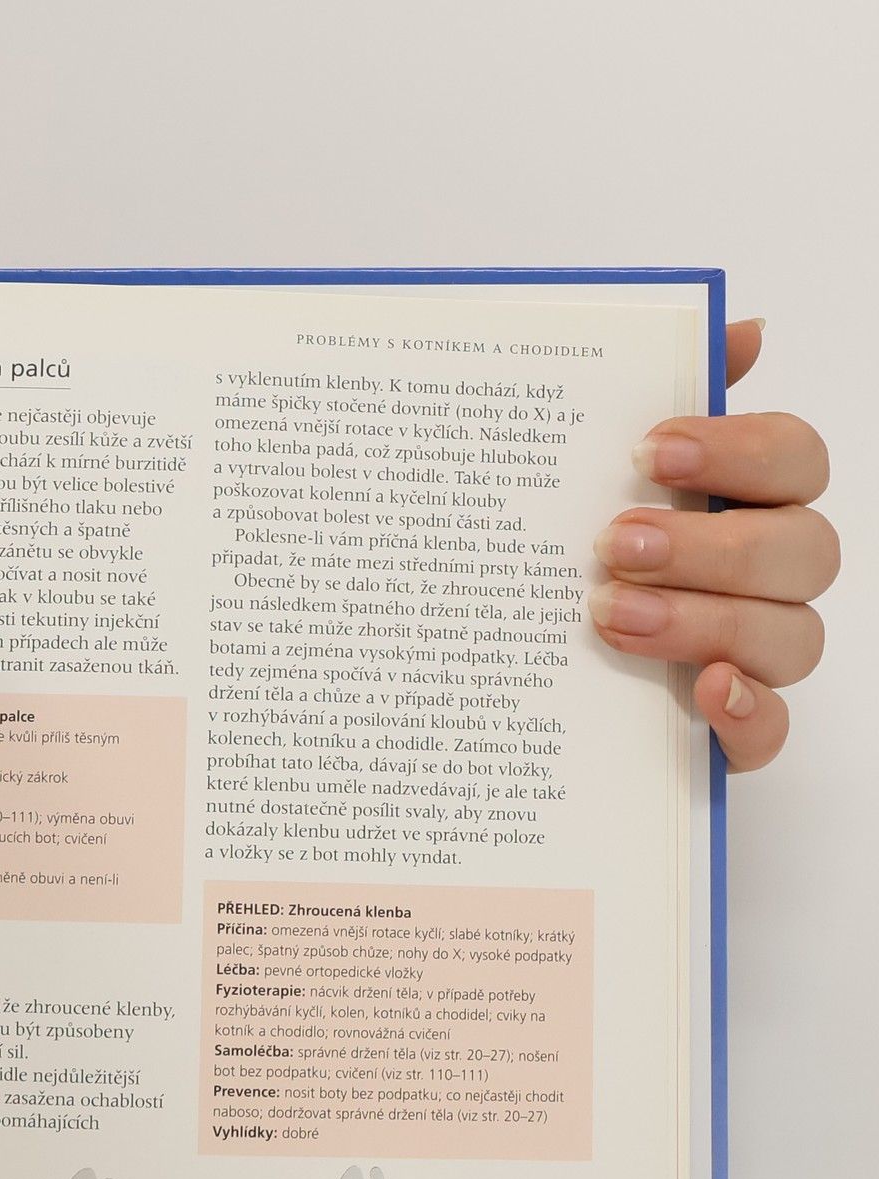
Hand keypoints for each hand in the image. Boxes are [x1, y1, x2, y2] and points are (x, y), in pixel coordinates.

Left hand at [590, 318, 834, 769]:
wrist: (498, 674)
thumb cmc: (561, 555)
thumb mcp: (575, 472)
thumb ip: (644, 395)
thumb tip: (737, 327)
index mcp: (746, 501)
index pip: (794, 457)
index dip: (739, 449)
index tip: (650, 450)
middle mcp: (768, 575)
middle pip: (799, 548)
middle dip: (709, 544)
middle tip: (613, 544)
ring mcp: (758, 655)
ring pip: (791, 635)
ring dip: (707, 620)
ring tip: (611, 614)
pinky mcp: (731, 730)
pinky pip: (771, 731)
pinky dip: (746, 712)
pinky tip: (705, 690)